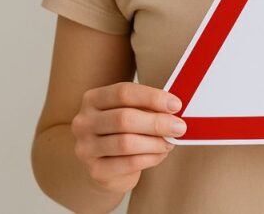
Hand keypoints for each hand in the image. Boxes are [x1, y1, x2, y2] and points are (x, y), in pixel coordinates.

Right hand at [70, 82, 184, 194]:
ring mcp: (86, 147)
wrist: (107, 166)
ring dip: (155, 142)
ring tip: (170, 142)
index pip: (123, 92)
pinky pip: (128, 163)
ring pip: (126, 143)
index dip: (152, 97)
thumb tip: (174, 109)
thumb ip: (148, 107)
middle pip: (124, 118)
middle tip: (179, 127)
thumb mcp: (133, 112)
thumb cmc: (125, 131)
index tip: (176, 105)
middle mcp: (83, 122)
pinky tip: (160, 154)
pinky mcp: (95, 170)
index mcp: (93, 99)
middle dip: (157, 122)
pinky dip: (150, 158)